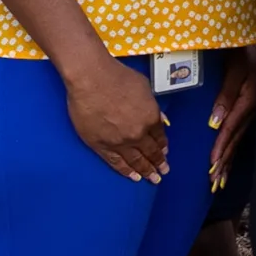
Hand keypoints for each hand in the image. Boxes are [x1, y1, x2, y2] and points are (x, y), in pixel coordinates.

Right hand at [61, 52, 171, 182]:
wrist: (91, 79)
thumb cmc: (117, 77)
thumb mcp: (144, 87)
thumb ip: (152, 105)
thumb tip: (159, 118)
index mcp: (150, 118)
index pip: (160, 138)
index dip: (163, 147)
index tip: (165, 154)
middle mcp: (137, 134)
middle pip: (150, 153)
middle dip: (158, 164)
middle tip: (163, 173)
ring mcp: (119, 143)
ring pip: (135, 161)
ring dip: (146, 171)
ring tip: (152, 179)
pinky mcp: (101, 146)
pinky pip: (116, 163)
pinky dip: (125, 171)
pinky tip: (133, 176)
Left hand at [210, 47, 255, 184]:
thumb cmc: (245, 52)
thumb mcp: (236, 69)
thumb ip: (227, 94)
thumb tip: (214, 122)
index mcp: (249, 101)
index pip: (231, 129)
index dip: (221, 147)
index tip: (211, 165)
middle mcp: (252, 110)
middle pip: (236, 140)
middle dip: (224, 162)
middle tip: (213, 182)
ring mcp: (254, 112)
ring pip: (239, 141)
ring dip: (228, 161)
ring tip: (219, 180)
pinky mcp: (252, 111)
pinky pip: (241, 134)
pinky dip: (233, 150)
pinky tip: (227, 161)